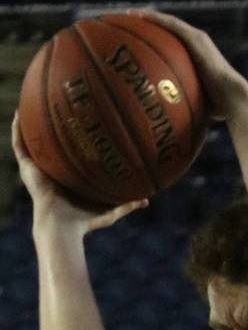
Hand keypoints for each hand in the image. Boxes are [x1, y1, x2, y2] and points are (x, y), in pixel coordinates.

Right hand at [12, 114, 146, 233]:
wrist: (63, 226)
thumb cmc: (85, 221)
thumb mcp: (110, 210)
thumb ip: (127, 204)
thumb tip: (147, 199)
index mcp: (67, 179)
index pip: (68, 157)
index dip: (70, 143)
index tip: (79, 126)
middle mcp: (51, 172)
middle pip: (49, 146)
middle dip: (49, 129)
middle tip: (56, 109)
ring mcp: (37, 169)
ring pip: (31, 142)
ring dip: (30, 124)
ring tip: (30, 103)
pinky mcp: (28, 168)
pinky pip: (20, 145)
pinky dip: (18, 130)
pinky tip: (18, 114)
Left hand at [126, 8, 246, 119]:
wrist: (233, 98)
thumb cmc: (220, 108)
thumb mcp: (199, 104)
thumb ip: (186, 105)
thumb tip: (172, 124)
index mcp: (201, 57)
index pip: (177, 45)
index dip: (160, 40)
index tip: (143, 40)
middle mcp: (199, 44)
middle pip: (171, 30)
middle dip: (152, 25)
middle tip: (131, 22)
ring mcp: (198, 39)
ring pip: (169, 23)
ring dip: (149, 17)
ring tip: (129, 14)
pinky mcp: (196, 37)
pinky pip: (170, 24)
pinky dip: (153, 18)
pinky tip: (137, 15)